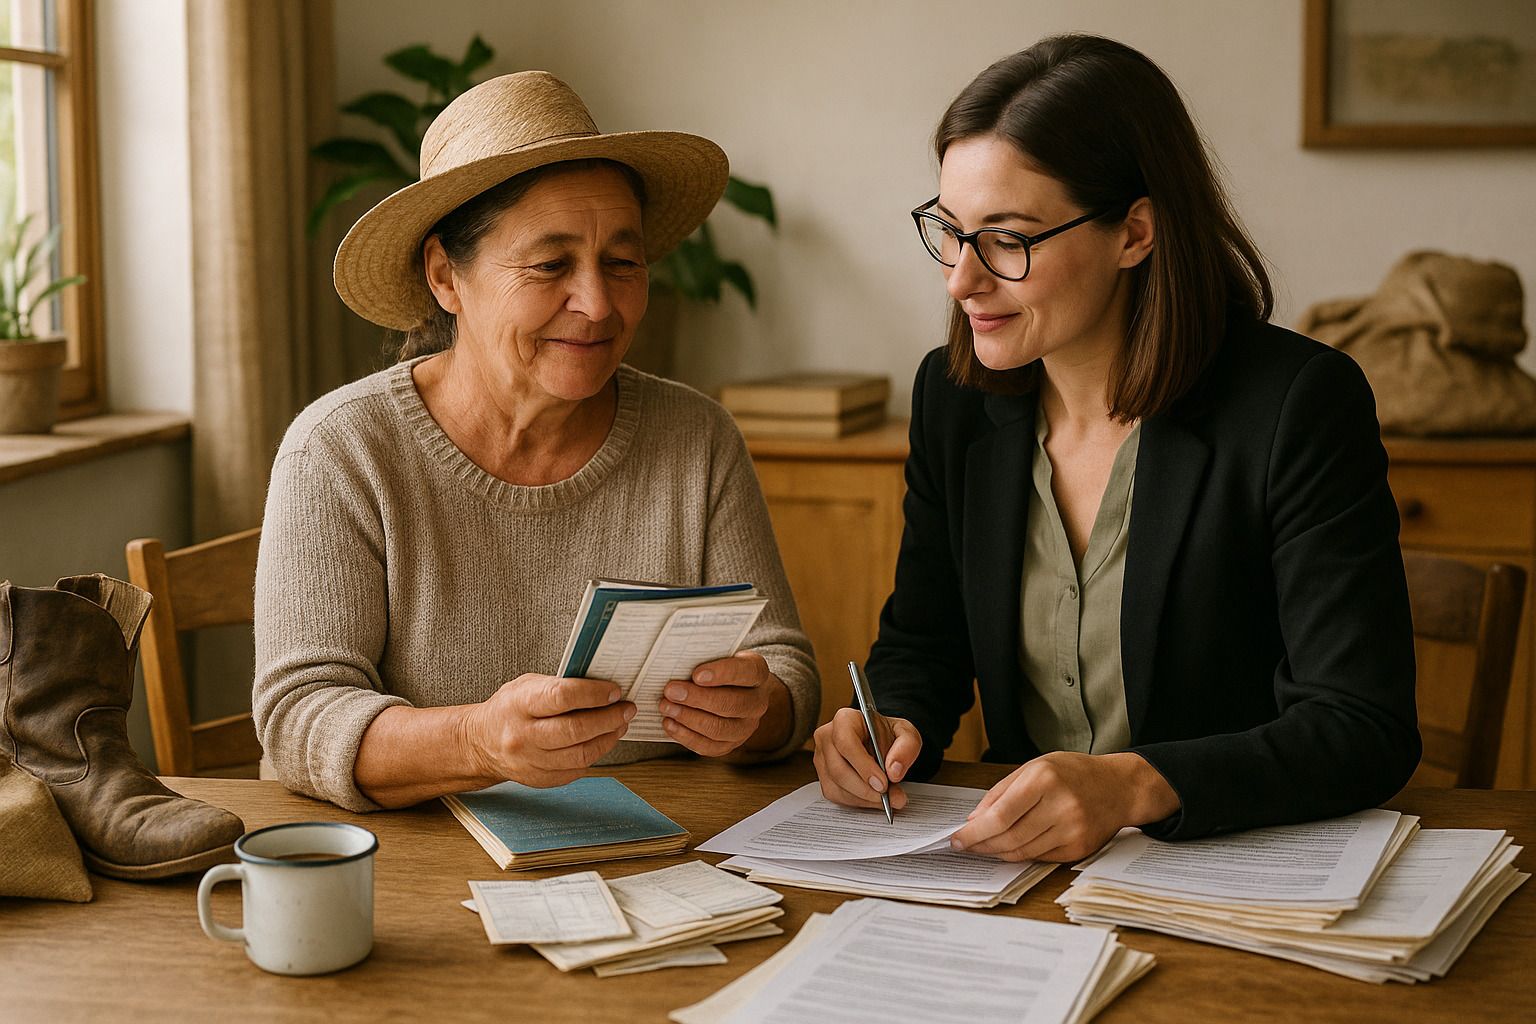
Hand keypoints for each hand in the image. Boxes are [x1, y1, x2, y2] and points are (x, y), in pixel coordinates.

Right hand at [464, 673, 634, 787]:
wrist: (480, 742)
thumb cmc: (509, 708)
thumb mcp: (526, 685)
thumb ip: (559, 685)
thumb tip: (601, 686)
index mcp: (519, 704)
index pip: (562, 697)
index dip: (593, 694)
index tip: (614, 691)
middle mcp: (523, 735)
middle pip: (575, 730)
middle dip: (609, 719)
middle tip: (627, 709)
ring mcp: (530, 761)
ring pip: (580, 755)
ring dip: (608, 738)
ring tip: (620, 724)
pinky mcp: (539, 779)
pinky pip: (576, 770)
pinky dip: (595, 755)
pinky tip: (602, 741)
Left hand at [658, 651, 789, 755]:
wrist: (732, 691)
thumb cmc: (718, 668)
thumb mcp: (718, 654)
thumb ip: (704, 655)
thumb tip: (675, 659)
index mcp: (757, 673)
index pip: (746, 672)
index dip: (723, 673)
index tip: (696, 674)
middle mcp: (757, 702)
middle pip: (732, 704)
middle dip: (697, 698)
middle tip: (670, 691)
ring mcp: (746, 727)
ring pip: (719, 729)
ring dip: (688, 718)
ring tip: (666, 707)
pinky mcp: (730, 744)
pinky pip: (709, 746)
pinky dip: (686, 736)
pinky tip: (669, 723)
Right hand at [812, 707, 922, 810]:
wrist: (879, 741)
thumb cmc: (887, 734)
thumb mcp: (905, 733)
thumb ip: (906, 748)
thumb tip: (894, 771)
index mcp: (845, 719)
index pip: (846, 742)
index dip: (863, 766)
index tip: (883, 783)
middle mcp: (827, 737)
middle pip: (838, 770)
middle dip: (866, 789)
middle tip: (889, 797)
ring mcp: (822, 758)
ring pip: (837, 786)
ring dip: (864, 798)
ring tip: (887, 798)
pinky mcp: (823, 777)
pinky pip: (837, 796)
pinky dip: (858, 802)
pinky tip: (874, 798)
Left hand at [948, 751, 1178, 861]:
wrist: (1119, 787)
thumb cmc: (1073, 772)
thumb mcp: (1034, 767)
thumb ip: (1001, 792)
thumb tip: (973, 820)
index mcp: (1044, 779)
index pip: (999, 816)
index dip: (973, 833)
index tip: (956, 839)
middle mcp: (1061, 806)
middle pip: (1009, 838)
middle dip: (980, 845)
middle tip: (963, 846)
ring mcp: (1073, 830)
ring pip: (1022, 852)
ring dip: (997, 853)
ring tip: (982, 848)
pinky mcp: (1080, 849)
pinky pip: (1040, 858)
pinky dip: (1020, 855)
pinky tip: (1008, 849)